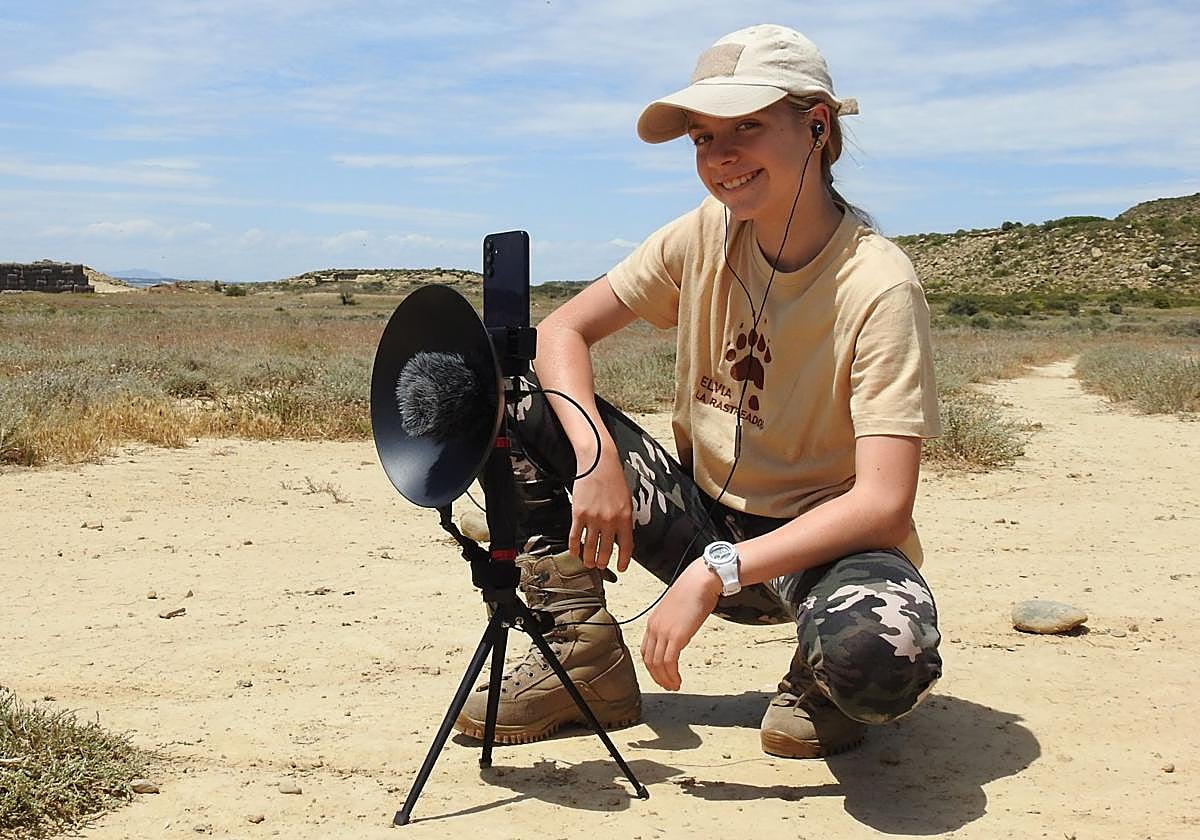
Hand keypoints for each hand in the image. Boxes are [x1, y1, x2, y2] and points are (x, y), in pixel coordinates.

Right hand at [570, 450, 632, 572]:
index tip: (622, 567)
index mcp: (625, 517)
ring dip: (589, 559)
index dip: (624, 561)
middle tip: (601, 565)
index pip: (627, 547)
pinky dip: (574, 547)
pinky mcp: (579, 513)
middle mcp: (610, 520)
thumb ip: (624, 520)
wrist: (598, 462)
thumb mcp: (626, 500)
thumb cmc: (613, 478)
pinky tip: (575, 552)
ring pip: (590, 547)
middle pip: (606, 550)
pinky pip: (575, 536)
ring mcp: (593, 518)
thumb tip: (621, 538)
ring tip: (589, 562)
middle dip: (603, 562)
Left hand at [640, 559, 721, 690]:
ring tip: (674, 686)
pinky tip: (678, 680)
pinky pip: (669, 662)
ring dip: (665, 679)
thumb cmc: (693, 591)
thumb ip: (673, 623)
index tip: (660, 675)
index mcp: (653, 622)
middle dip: (657, 676)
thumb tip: (679, 634)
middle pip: (649, 660)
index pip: (646, 650)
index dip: (651, 666)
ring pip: (658, 664)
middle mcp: (654, 628)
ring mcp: (664, 632)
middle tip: (667, 686)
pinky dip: (672, 675)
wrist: (700, 581)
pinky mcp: (676, 636)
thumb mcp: (677, 609)